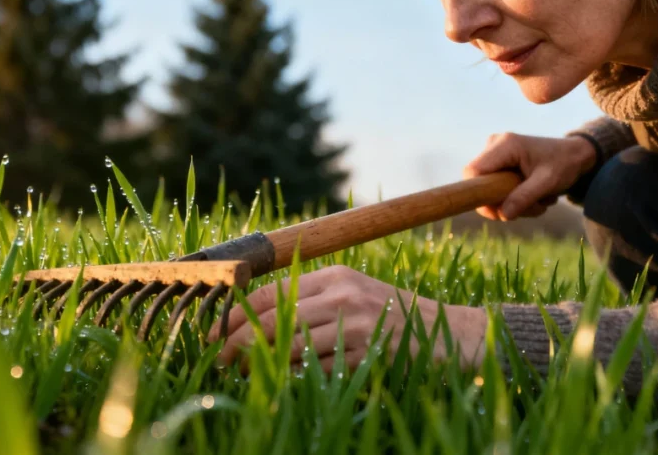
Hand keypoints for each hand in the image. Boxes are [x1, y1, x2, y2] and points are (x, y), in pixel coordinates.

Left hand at [206, 265, 486, 373]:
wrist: (444, 333)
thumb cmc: (388, 313)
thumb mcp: (351, 293)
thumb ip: (310, 300)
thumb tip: (252, 322)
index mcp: (334, 275)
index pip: (270, 291)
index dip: (235, 314)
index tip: (213, 334)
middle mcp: (342, 294)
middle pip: (273, 320)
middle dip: (237, 343)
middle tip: (220, 361)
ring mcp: (355, 325)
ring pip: (290, 348)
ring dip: (262, 365)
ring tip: (246, 374)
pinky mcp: (366, 354)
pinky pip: (316, 371)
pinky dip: (295, 378)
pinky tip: (285, 381)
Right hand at [462, 133, 596, 220]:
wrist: (575, 155)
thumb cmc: (564, 164)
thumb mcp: (547, 182)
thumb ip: (525, 197)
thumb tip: (503, 214)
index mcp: (505, 145)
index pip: (474, 172)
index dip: (479, 194)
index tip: (497, 213)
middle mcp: (495, 145)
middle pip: (480, 183)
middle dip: (502, 203)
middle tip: (531, 208)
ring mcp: (495, 154)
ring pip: (489, 189)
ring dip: (513, 203)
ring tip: (539, 201)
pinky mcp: (499, 163)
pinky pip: (496, 188)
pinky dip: (514, 198)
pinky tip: (534, 195)